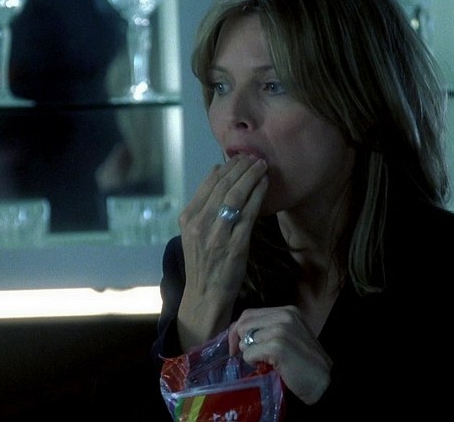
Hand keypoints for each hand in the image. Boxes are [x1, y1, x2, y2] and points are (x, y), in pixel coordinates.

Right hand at [175, 155, 267, 349]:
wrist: (204, 296)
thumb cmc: (203, 264)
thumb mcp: (194, 233)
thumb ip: (204, 206)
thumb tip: (217, 172)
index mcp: (188, 218)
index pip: (209, 184)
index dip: (226, 167)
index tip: (239, 157)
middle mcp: (199, 224)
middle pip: (223, 186)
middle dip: (241, 168)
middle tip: (255, 156)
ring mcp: (217, 234)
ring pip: (235, 196)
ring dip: (250, 177)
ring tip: (261, 165)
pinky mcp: (235, 245)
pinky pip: (248, 214)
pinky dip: (257, 196)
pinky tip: (265, 185)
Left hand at [229, 306, 332, 404]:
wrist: (324, 382)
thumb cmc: (305, 363)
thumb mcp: (290, 336)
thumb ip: (269, 329)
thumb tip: (239, 332)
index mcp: (288, 311)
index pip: (250, 313)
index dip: (238, 330)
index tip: (237, 346)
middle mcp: (285, 315)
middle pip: (244, 322)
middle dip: (238, 341)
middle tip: (242, 356)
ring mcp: (281, 329)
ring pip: (245, 339)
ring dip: (249, 354)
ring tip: (264, 362)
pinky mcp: (277, 346)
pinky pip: (249, 353)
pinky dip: (253, 363)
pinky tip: (267, 367)